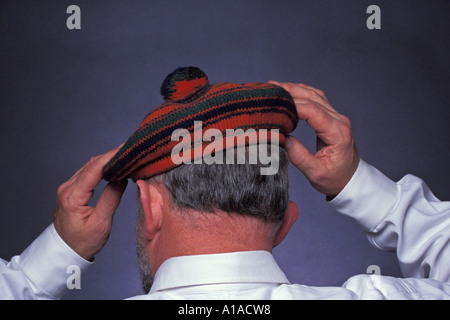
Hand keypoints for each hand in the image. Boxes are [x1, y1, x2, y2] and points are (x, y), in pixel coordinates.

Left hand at [53, 148, 127, 260]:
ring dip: (108, 161)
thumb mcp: (101, 223)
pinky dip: (102, 168)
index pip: (94, 168)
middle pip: (92, 164)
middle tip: (132, 152)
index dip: (111, 156)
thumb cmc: (82, 242)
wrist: (66, 252)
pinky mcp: (71, 189)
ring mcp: (67, 188)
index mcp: (72, 196)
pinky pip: (88, 173)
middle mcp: (67, 188)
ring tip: (126, 158)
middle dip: (112, 156)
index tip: (127, 149)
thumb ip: (111, 198)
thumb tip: (122, 178)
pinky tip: (114, 168)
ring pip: (90, 166)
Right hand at [269, 81, 358, 197]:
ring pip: (314, 95)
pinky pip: (317, 98)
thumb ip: (299, 156)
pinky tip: (288, 90)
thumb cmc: (335, 179)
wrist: (350, 180)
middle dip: (290, 93)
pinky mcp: (331, 117)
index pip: (313, 112)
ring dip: (294, 89)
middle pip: (313, 98)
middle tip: (268, 91)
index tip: (273, 107)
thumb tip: (281, 139)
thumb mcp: (316, 174)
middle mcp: (339, 120)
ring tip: (274, 86)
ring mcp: (336, 117)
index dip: (293, 106)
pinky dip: (301, 92)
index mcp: (337, 133)